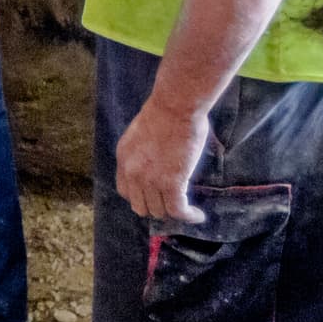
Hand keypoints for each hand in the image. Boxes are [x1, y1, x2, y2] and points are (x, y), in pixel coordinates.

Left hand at [114, 101, 209, 223]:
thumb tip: (159, 163)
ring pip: (159, 211)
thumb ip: (145, 153)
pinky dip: (189, 216)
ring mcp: (150, 180)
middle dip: (157, 207)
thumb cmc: (167, 111)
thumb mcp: (143, 134)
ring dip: (174, 212)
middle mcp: (132, 172)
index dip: (141, 197)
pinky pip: (178, 210)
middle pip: (140, 206)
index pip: (125, 191)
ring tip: (188, 210)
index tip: (155, 196)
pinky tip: (198, 216)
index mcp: (124, 158)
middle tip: (173, 204)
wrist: (175, 105)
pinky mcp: (171, 183)